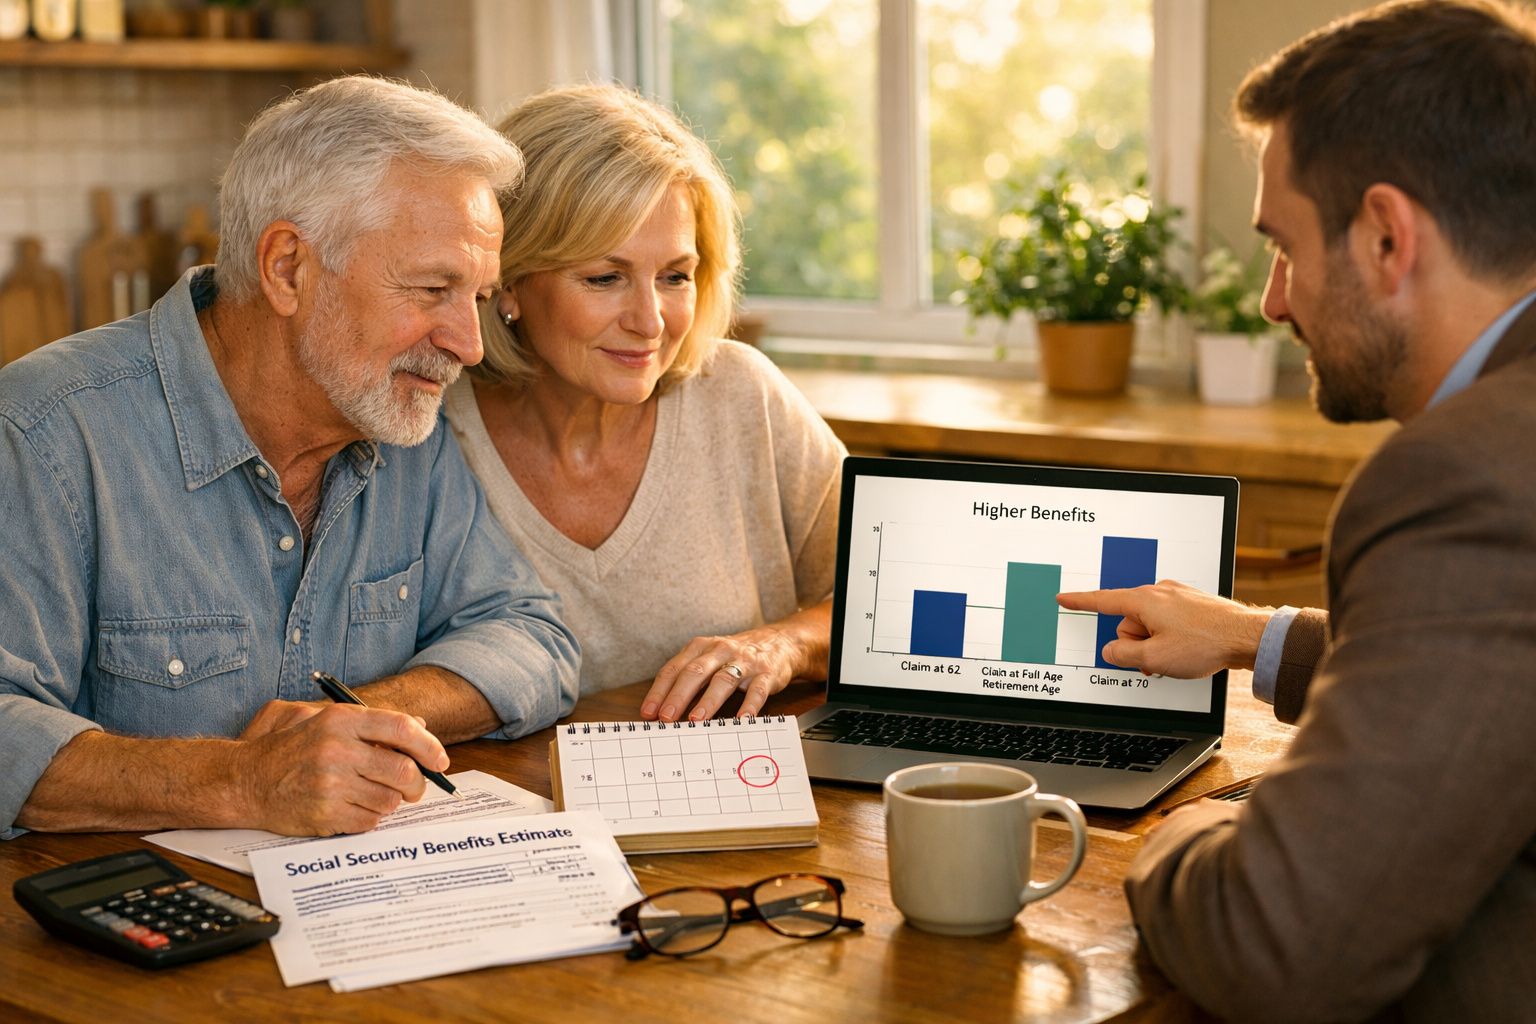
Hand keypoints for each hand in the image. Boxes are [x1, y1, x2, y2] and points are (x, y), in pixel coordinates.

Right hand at [235, 704, 450, 835]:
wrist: (241, 781)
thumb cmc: (284, 748)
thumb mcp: (320, 719)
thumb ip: (370, 720)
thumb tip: (418, 728)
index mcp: (339, 720)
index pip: (401, 728)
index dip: (429, 746)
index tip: (440, 760)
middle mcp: (337, 750)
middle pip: (403, 770)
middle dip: (417, 784)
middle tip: (414, 789)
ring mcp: (330, 785)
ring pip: (390, 800)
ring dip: (390, 802)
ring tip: (373, 795)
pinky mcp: (324, 815)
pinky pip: (370, 821)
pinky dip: (370, 818)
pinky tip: (354, 809)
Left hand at [641, 626, 804, 722]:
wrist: (780, 642)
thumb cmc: (736, 657)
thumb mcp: (709, 659)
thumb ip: (688, 681)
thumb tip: (663, 711)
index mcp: (701, 647)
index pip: (674, 669)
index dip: (659, 691)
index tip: (648, 712)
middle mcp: (720, 650)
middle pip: (695, 672)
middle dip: (678, 695)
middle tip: (666, 717)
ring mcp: (744, 662)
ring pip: (723, 680)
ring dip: (708, 701)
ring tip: (696, 720)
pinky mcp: (766, 673)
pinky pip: (757, 691)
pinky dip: (749, 706)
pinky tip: (741, 720)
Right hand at [1056, 579, 1271, 677]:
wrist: (1247, 637)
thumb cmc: (1205, 644)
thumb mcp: (1155, 658)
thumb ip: (1124, 654)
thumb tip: (1111, 650)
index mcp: (1144, 601)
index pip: (1102, 601)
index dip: (1080, 602)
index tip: (1064, 598)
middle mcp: (1159, 592)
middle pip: (1129, 621)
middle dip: (1136, 643)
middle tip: (1155, 660)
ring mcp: (1177, 596)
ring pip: (1150, 623)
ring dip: (1155, 643)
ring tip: (1176, 657)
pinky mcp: (1191, 604)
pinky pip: (1168, 621)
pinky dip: (1170, 637)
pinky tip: (1187, 648)